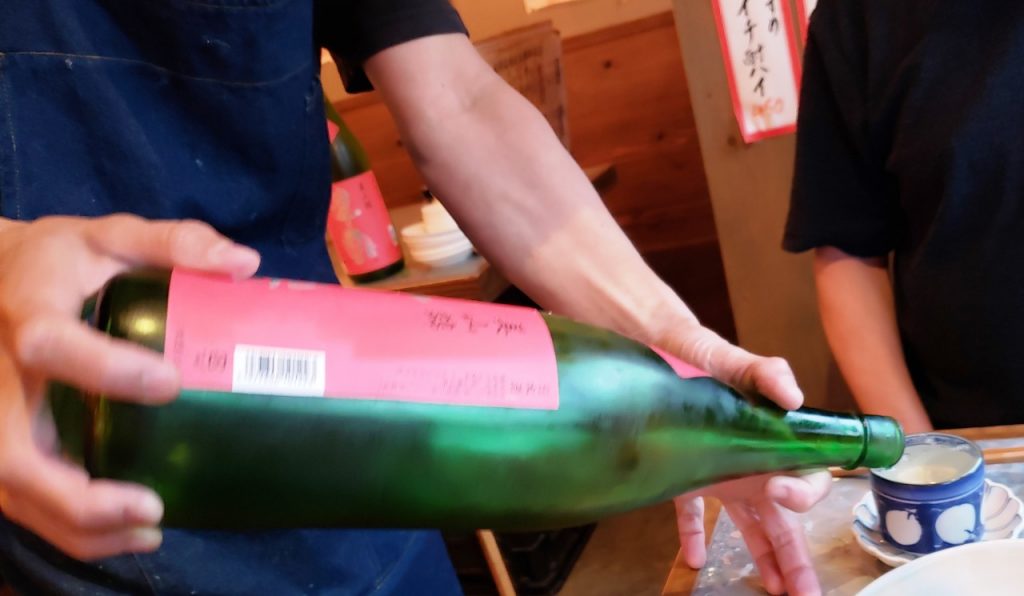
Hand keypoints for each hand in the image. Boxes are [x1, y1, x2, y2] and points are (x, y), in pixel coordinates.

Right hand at [0, 214, 258, 560]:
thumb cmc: (56, 260)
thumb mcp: (109, 237)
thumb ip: (174, 244)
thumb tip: (244, 264)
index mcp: (29, 313)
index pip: (52, 345)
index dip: (106, 369)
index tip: (169, 383)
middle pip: (15, 453)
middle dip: (79, 495)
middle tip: (151, 506)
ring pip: (15, 492)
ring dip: (79, 527)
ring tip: (149, 531)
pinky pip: (22, 499)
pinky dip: (70, 528)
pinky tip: (125, 534)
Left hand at [658, 324, 827, 594]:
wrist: (656, 346)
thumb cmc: (699, 352)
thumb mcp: (732, 359)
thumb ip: (764, 372)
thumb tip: (792, 396)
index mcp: (772, 441)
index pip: (807, 479)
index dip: (804, 494)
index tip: (781, 493)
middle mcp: (752, 463)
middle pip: (785, 519)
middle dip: (796, 556)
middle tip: (804, 592)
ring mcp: (720, 472)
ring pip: (749, 525)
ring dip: (762, 557)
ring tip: (772, 589)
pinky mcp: (685, 474)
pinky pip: (693, 514)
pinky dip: (693, 537)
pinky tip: (694, 560)